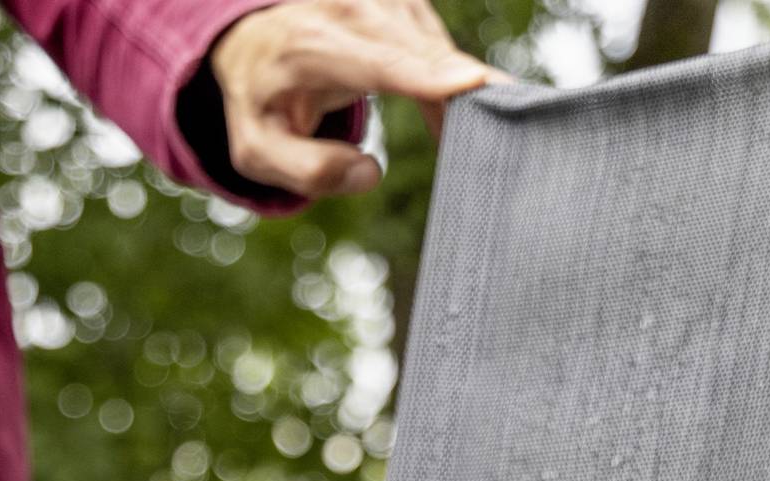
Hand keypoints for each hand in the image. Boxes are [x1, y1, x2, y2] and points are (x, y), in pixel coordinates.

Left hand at [208, 0, 506, 198]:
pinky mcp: (406, 6)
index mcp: (313, 45)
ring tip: (472, 135)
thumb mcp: (259, 150)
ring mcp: (385, 2)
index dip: (428, 75)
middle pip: (424, 52)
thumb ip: (308, 170)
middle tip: (513, 124)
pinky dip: (451, 82)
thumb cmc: (263, 102)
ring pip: (441, 50)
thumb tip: (370, 174)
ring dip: (459, 92)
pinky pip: (443, 48)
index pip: (379, 60)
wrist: (256, 41)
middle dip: (467, 87)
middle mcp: (352, 9)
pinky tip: (453, 111)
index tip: (472, 85)